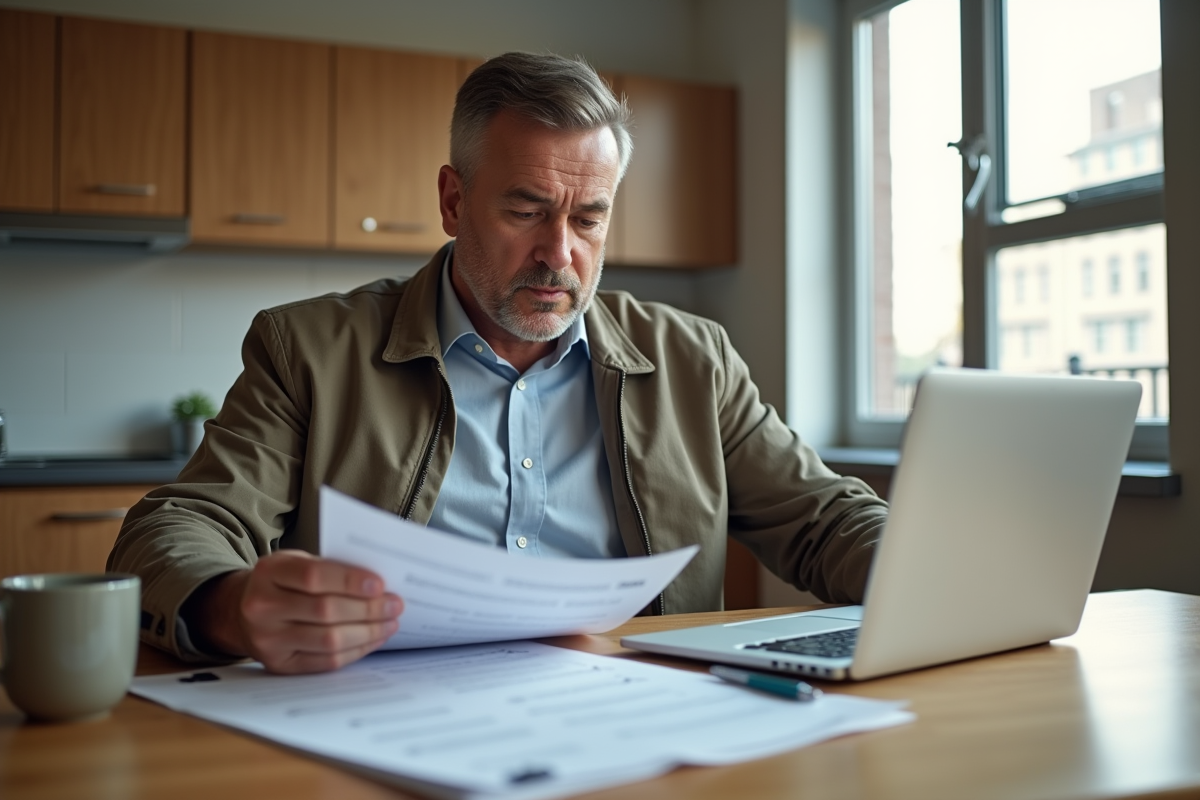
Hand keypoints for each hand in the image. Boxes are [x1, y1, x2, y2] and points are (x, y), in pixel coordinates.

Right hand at [191, 550, 402, 673]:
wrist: (242, 612)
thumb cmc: (282, 583)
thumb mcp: (295, 562)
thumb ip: (329, 569)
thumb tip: (379, 584)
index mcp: (268, 573)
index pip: (313, 577)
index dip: (350, 581)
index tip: (380, 584)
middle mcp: (262, 607)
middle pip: (325, 611)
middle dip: (368, 609)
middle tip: (395, 605)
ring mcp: (268, 640)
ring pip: (329, 640)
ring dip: (368, 632)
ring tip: (390, 623)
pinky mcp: (279, 665)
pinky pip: (326, 662)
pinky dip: (356, 650)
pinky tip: (373, 639)